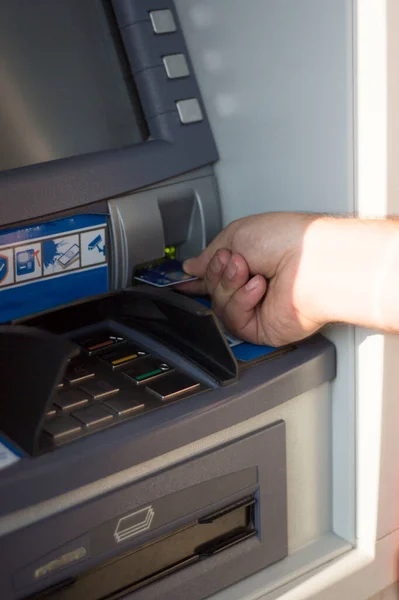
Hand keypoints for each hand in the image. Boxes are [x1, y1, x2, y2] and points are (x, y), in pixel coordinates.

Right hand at [180, 212, 324, 346]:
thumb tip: (191, 267)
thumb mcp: (236, 233)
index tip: (181, 282)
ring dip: (228, 286)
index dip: (196, 280)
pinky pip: (234, 321)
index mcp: (248, 262)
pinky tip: (258, 288)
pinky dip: (241, 301)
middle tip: (230, 260)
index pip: (215, 276)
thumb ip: (209, 254)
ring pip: (219, 307)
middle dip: (216, 274)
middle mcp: (252, 286)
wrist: (313, 261)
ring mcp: (258, 308)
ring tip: (246, 270)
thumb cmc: (289, 240)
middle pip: (212, 292)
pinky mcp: (262, 329)